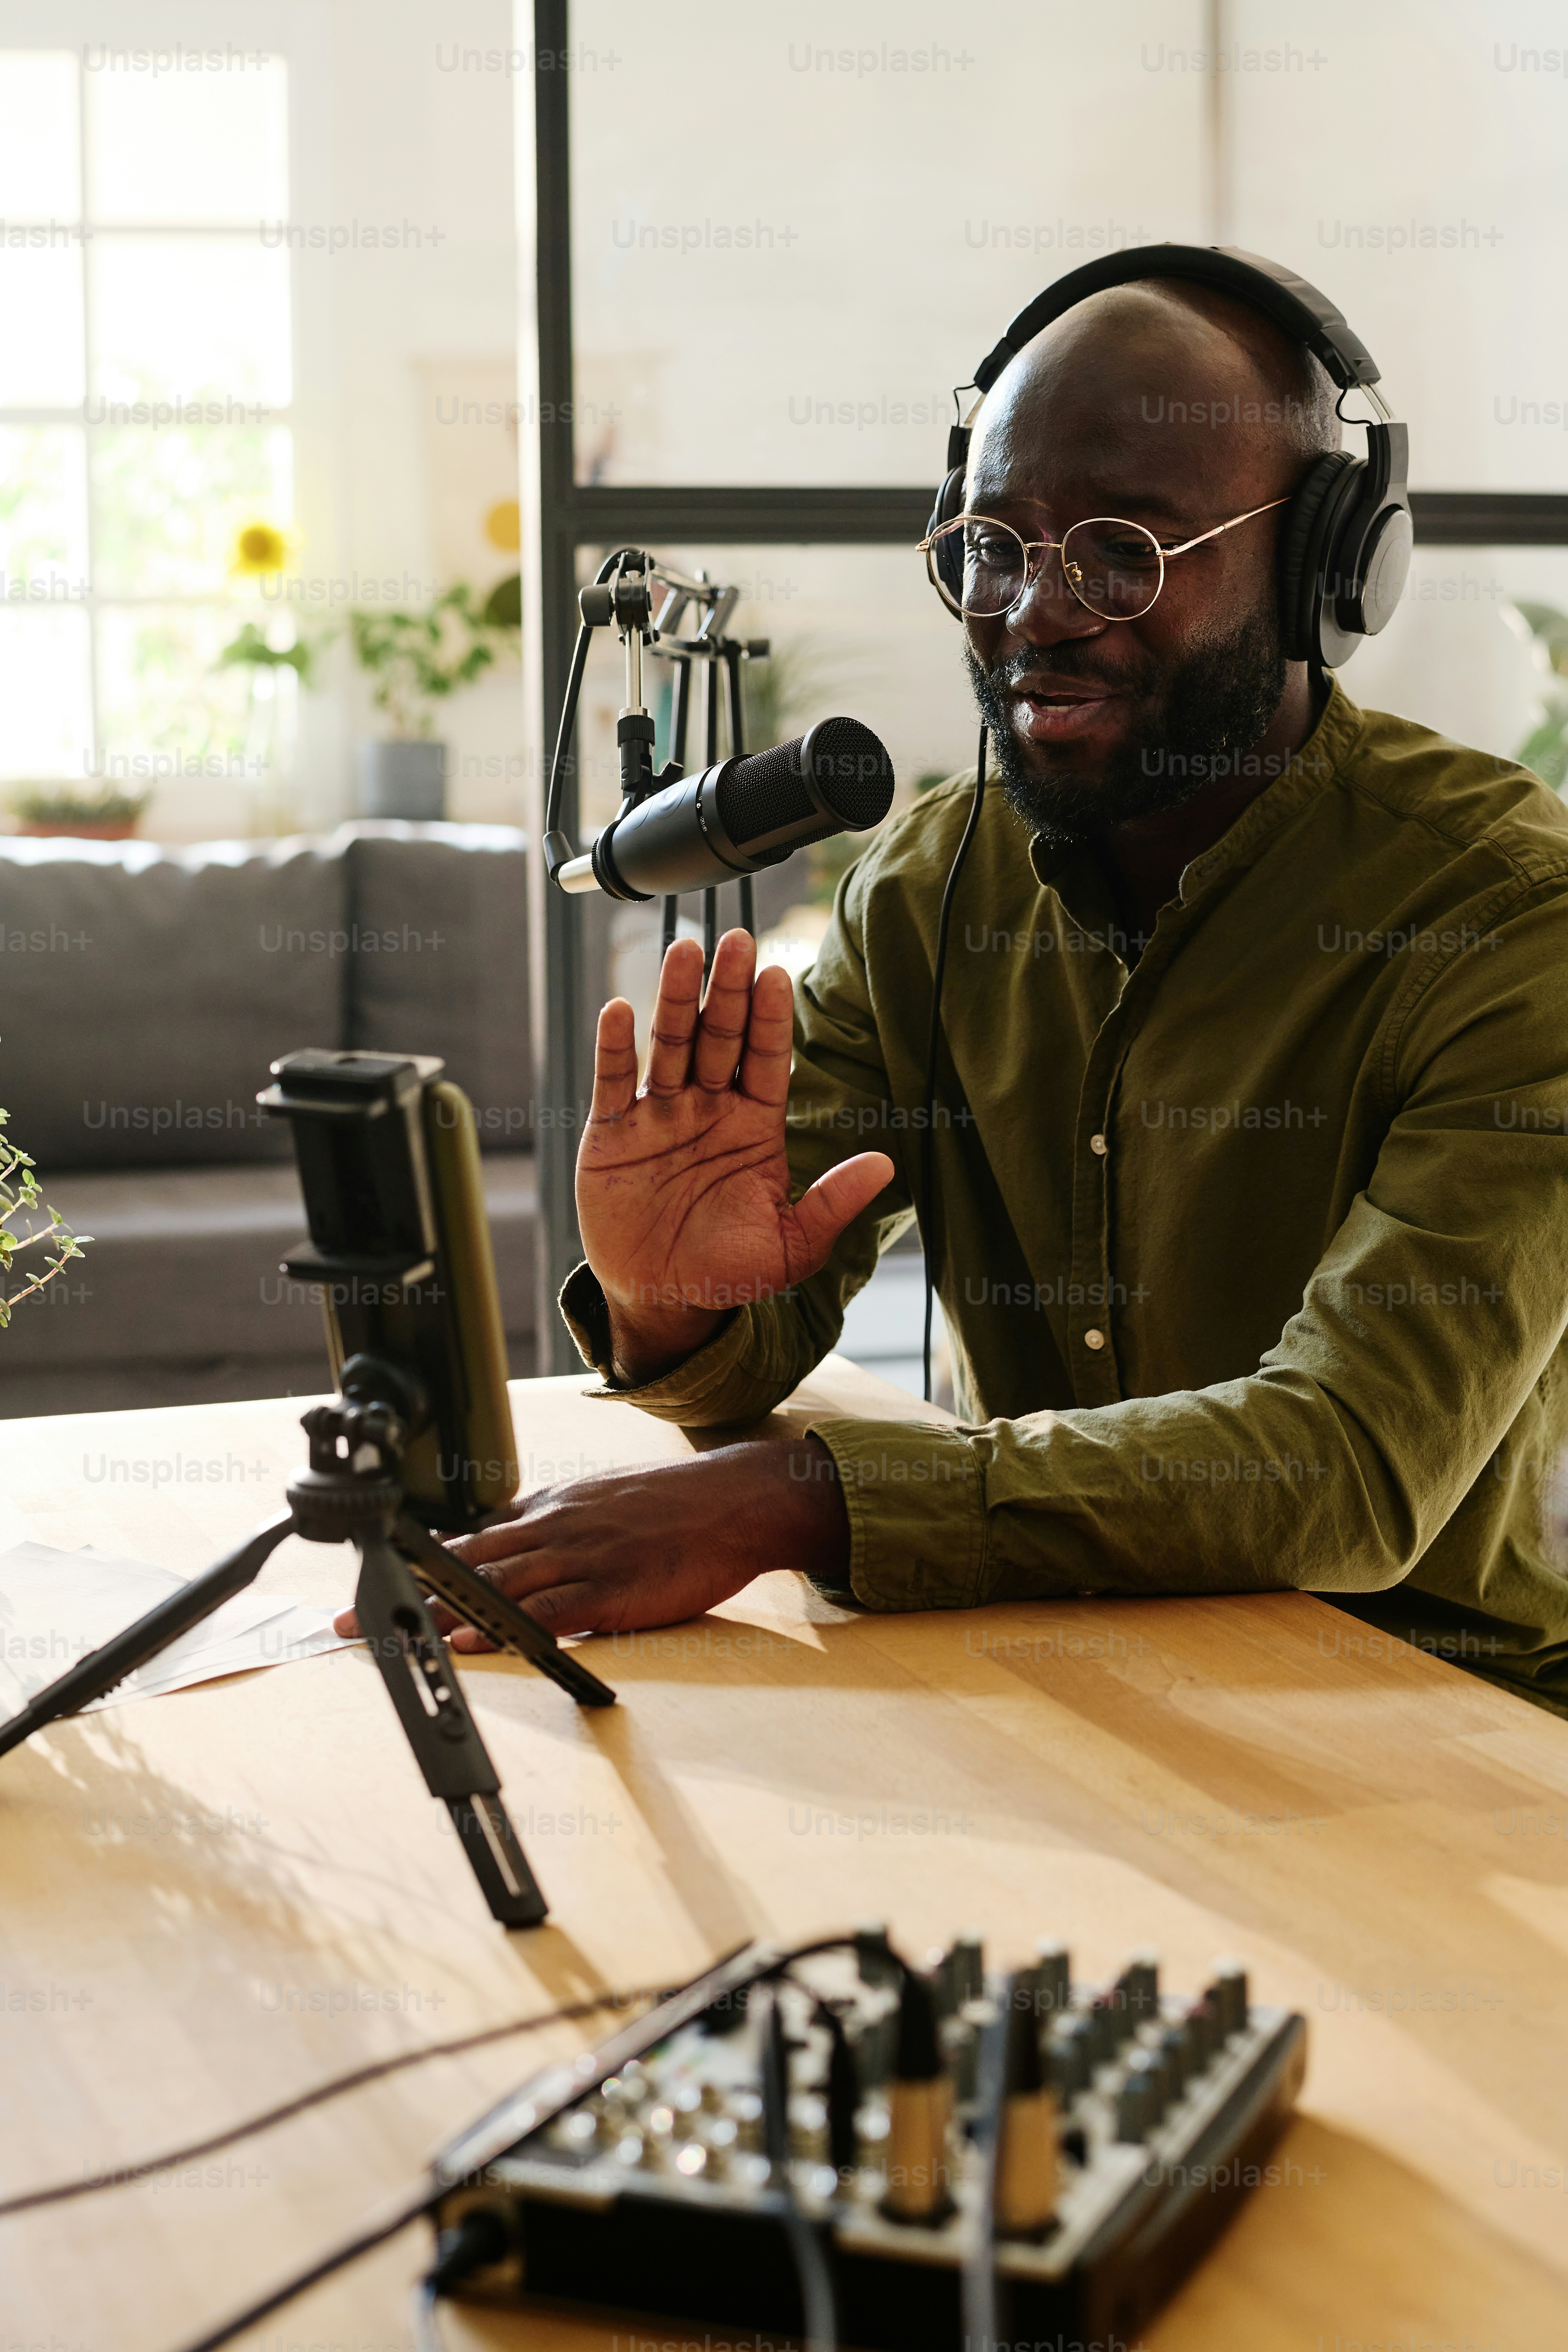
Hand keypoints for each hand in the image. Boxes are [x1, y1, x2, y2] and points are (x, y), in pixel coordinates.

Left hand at [330, 1438, 850, 1645]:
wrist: (733, 1500)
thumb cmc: (677, 1507)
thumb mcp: (605, 1501)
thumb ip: (561, 1523)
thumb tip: (523, 1543)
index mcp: (551, 1509)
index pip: (471, 1537)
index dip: (418, 1562)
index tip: (376, 1580)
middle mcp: (551, 1527)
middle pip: (460, 1561)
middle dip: (400, 1591)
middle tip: (348, 1618)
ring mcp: (576, 1556)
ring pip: (489, 1587)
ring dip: (430, 1614)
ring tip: (385, 1634)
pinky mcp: (604, 1587)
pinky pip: (539, 1611)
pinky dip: (497, 1628)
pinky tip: (465, 1642)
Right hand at [578, 929, 892, 1383]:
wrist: (664, 1299)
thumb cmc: (728, 1272)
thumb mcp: (792, 1246)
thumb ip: (834, 1203)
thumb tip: (887, 1166)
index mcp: (753, 1126)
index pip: (765, 1059)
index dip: (770, 1018)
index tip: (778, 975)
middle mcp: (707, 1109)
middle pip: (718, 1037)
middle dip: (727, 991)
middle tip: (736, 942)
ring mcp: (659, 1117)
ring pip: (668, 1045)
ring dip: (675, 999)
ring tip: (683, 954)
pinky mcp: (613, 1135)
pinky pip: (614, 1083)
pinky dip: (615, 1048)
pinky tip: (620, 1011)